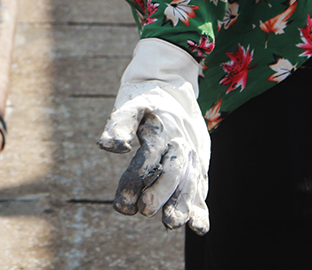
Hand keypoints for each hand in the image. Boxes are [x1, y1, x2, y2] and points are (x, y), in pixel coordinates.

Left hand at [98, 39, 209, 233]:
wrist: (172, 84)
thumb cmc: (144, 100)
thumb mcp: (129, 106)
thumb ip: (119, 125)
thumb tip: (109, 147)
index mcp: (161, 130)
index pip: (147, 158)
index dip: (135, 180)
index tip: (122, 203)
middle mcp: (179, 143)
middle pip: (172, 171)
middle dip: (159, 193)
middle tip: (144, 211)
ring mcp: (192, 153)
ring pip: (190, 181)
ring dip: (182, 204)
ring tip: (171, 224)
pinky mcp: (200, 162)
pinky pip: (202, 186)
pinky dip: (201, 206)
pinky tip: (199, 228)